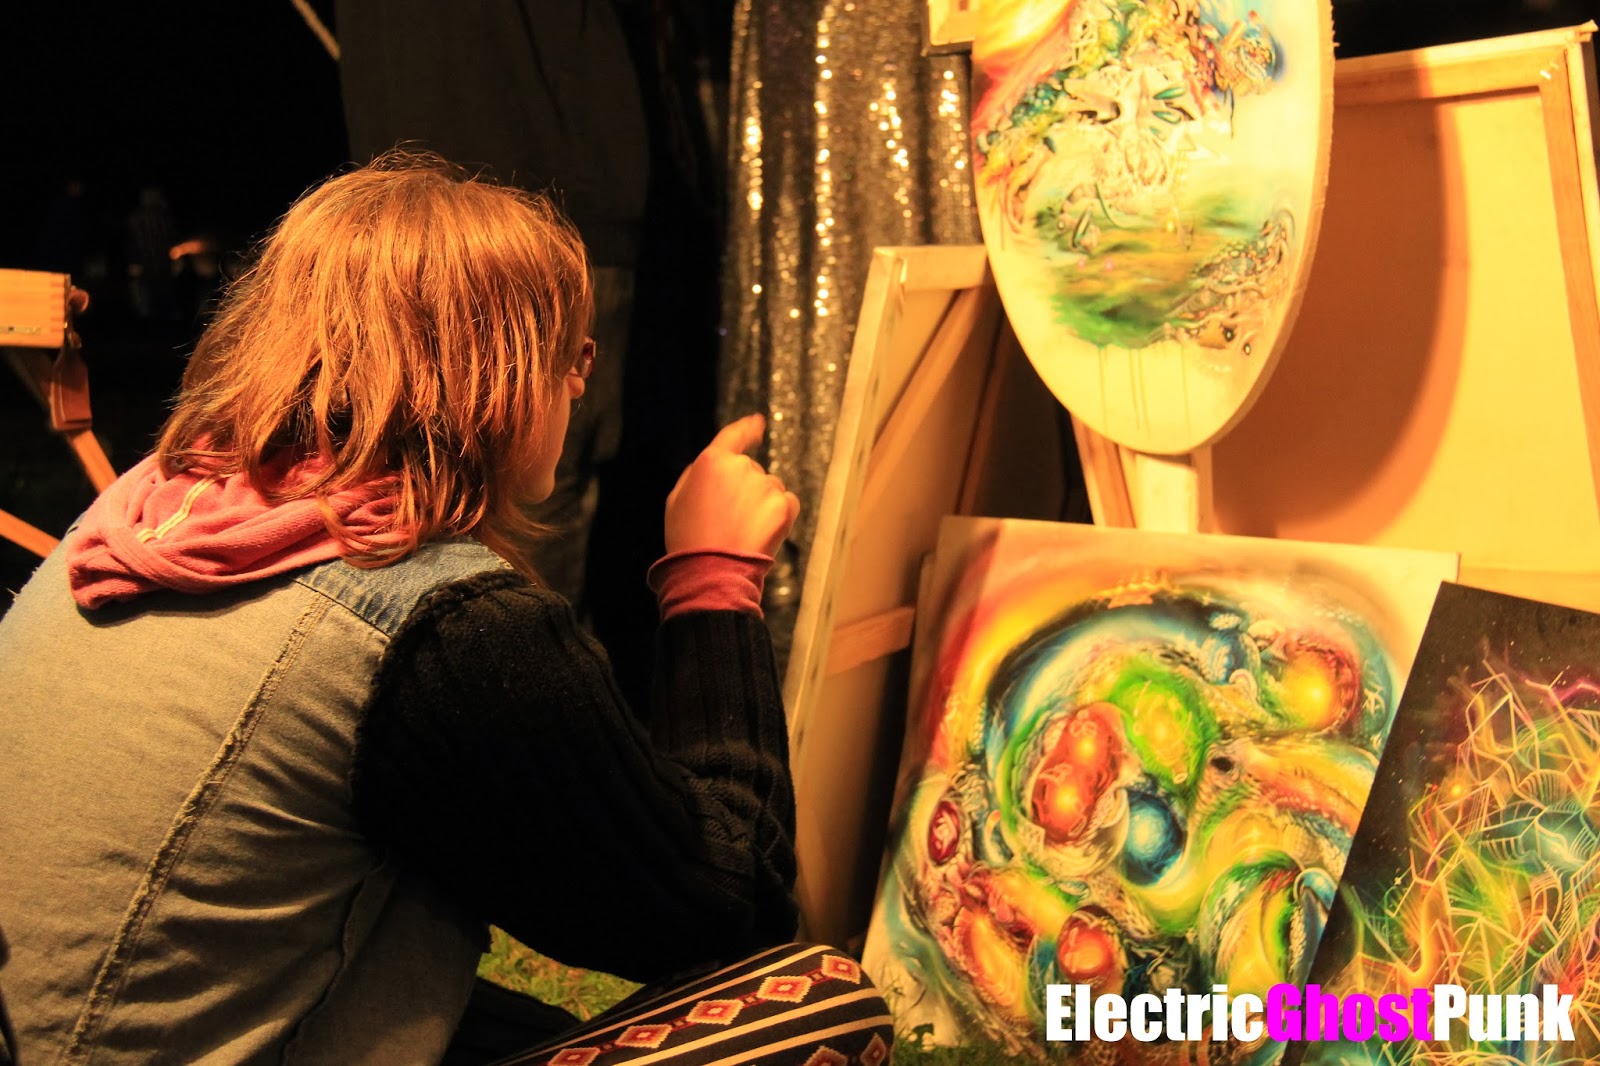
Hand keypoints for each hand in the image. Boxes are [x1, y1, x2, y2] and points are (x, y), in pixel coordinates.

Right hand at [665, 414, 799, 556]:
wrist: (711, 572)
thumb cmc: (688, 539)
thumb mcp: (677, 500)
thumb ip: (697, 474)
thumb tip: (715, 465)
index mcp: (712, 461)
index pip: (734, 435)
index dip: (748, 428)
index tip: (758, 423)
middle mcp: (741, 467)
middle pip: (751, 470)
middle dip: (744, 489)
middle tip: (728, 519)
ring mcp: (765, 486)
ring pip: (770, 488)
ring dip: (761, 504)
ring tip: (742, 530)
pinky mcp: (784, 506)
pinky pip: (787, 503)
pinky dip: (779, 515)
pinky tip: (759, 532)